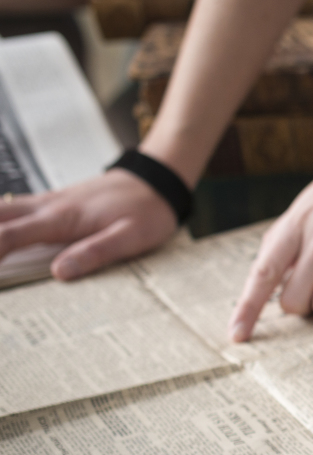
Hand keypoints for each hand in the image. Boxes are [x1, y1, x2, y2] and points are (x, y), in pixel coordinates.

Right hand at [0, 169, 177, 277]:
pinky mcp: (50, 204)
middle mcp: (46, 208)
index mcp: (61, 219)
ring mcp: (46, 203)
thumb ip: (95, 253)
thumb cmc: (147, 211)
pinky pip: (11, 210)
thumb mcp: (131, 237)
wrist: (156, 180)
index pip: (8, 238)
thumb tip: (59, 273)